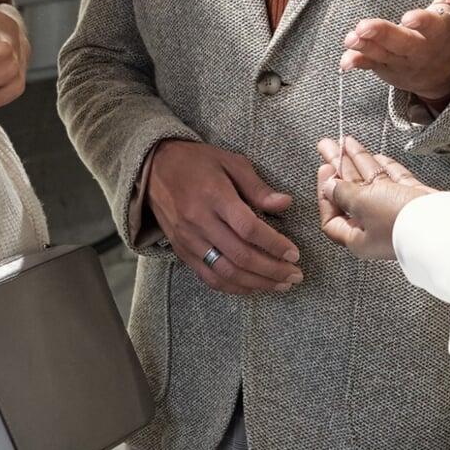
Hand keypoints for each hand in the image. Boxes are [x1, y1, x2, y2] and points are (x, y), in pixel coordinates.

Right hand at [147, 140, 303, 294]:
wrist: (154, 168)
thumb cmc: (197, 162)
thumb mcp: (230, 162)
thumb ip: (257, 187)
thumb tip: (285, 204)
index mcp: (214, 196)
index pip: (248, 228)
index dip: (274, 244)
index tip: (294, 254)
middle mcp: (199, 221)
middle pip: (240, 256)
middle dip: (272, 270)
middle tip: (295, 275)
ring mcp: (188, 240)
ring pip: (226, 272)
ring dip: (257, 283)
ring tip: (281, 285)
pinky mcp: (182, 251)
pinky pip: (209, 277)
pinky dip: (234, 287)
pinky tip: (253, 287)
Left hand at [316, 136, 433, 260]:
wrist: (443, 225)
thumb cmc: (400, 221)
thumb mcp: (362, 203)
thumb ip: (344, 193)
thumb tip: (330, 187)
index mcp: (358, 237)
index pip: (333, 217)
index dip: (325, 194)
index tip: (325, 170)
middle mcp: (375, 227)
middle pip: (350, 195)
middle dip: (339, 168)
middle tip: (328, 146)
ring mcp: (394, 212)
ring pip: (371, 183)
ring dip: (357, 161)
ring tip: (345, 141)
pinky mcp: (412, 200)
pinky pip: (392, 181)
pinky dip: (383, 167)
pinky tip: (374, 155)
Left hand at [341, 0, 449, 109]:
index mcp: (445, 30)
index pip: (436, 27)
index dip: (423, 23)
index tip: (408, 17)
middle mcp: (426, 50)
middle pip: (405, 44)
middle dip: (384, 35)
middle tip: (364, 28)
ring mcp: (406, 62)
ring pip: (385, 56)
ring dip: (367, 48)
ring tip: (351, 39)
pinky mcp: (389, 68)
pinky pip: (374, 66)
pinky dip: (359, 63)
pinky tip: (346, 60)